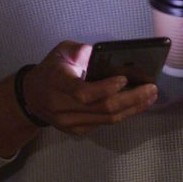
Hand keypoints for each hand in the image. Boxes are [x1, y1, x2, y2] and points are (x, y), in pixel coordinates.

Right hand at [22, 41, 158, 135]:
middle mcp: (63, 107)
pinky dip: (123, 114)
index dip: (106, 88)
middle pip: (102, 108)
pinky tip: (136, 104)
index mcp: (58, 83)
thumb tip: (103, 54)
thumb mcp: (61, 51)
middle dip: (131, 99)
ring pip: (107, 119)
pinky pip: (105, 123)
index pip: (83, 92)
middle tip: (151, 88)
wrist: (32, 97)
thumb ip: (81, 51)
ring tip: (150, 96)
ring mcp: (70, 122)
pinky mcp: (77, 130)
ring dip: (133, 108)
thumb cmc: (51, 70)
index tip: (124, 78)